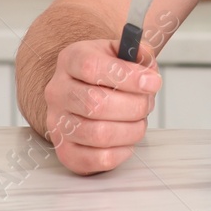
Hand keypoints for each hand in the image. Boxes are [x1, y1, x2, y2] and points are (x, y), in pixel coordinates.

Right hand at [43, 39, 161, 174]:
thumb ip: (140, 54)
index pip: (91, 67)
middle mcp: (58, 91)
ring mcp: (57, 123)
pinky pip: (97, 159)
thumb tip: (148, 72)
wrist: (89, 90)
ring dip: (131, 130)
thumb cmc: (109, 73)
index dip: (127, 77)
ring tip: (139, 121)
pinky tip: (127, 140)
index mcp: (71, 59)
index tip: (153, 82)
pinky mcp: (65, 150)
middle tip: (147, 103)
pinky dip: (121, 152)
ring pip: (98, 134)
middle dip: (134, 106)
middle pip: (95, 104)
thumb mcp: (124, 51)